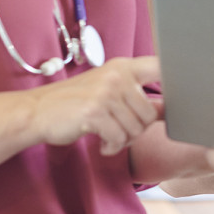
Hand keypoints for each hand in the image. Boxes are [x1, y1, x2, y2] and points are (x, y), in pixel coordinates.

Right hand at [28, 56, 163, 155]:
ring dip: (123, 140)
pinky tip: (101, 143)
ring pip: (136, 129)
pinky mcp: (95, 111)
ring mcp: (105, 92)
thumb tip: (167, 110)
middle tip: (118, 131)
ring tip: (107, 135)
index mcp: (123, 66)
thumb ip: (136, 98)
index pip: (161, 66)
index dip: (176, 81)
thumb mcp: (107, 91)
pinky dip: (111, 147)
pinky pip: (119, 138)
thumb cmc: (74, 103)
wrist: (37, 111)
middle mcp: (116, 75)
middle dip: (137, 129)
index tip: (174, 99)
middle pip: (150, 113)